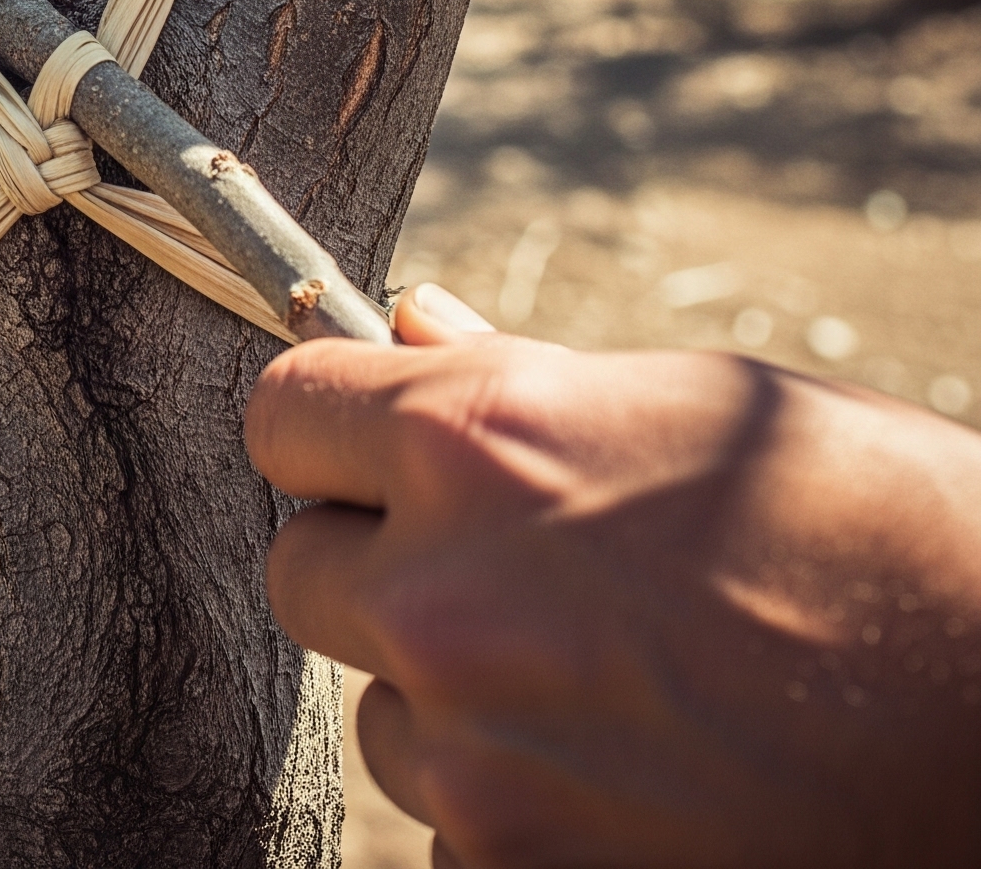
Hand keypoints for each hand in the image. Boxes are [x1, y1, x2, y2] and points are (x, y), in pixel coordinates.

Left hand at [245, 287, 980, 866]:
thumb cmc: (867, 522)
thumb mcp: (688, 401)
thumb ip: (515, 378)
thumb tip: (406, 329)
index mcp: (474, 442)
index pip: (281, 414)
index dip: (327, 425)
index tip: (362, 440)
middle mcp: (441, 597)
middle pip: (300, 568)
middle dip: (376, 560)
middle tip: (496, 566)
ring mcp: (476, 757)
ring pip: (381, 707)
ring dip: (451, 692)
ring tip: (602, 679)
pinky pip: (453, 824)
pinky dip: (513, 805)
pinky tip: (627, 774)